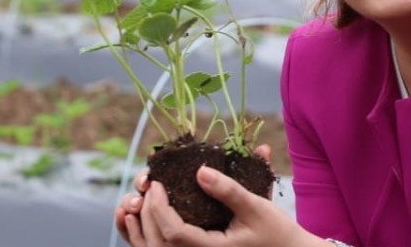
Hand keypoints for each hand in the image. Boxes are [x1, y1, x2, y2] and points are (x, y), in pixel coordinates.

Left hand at [119, 166, 314, 246]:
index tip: (158, 184)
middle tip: (148, 184)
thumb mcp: (256, 207)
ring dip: (139, 227)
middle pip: (158, 244)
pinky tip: (136, 219)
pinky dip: (145, 237)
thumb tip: (199, 171)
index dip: (159, 209)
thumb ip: (228, 190)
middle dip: (146, 213)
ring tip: (134, 201)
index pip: (174, 234)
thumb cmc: (276, 232)